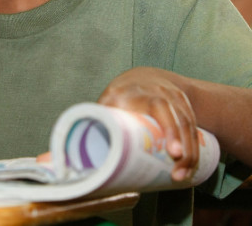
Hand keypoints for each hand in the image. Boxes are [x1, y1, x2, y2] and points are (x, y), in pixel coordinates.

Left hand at [97, 67, 196, 181]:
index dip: (167, 128)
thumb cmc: (119, 98)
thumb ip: (87, 128)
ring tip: (182, 175)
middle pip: (175, 116)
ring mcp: (174, 97)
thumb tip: (55, 161)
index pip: (156, 105)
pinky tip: (191, 166)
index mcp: (133, 91)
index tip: (171, 152)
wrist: (146, 77)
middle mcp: (158, 91)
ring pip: (187, 123)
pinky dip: (195, 148)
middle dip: (180, 141)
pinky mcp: (185, 106)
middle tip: (178, 166)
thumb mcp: (104, 106)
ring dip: (190, 151)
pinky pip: (194, 127)